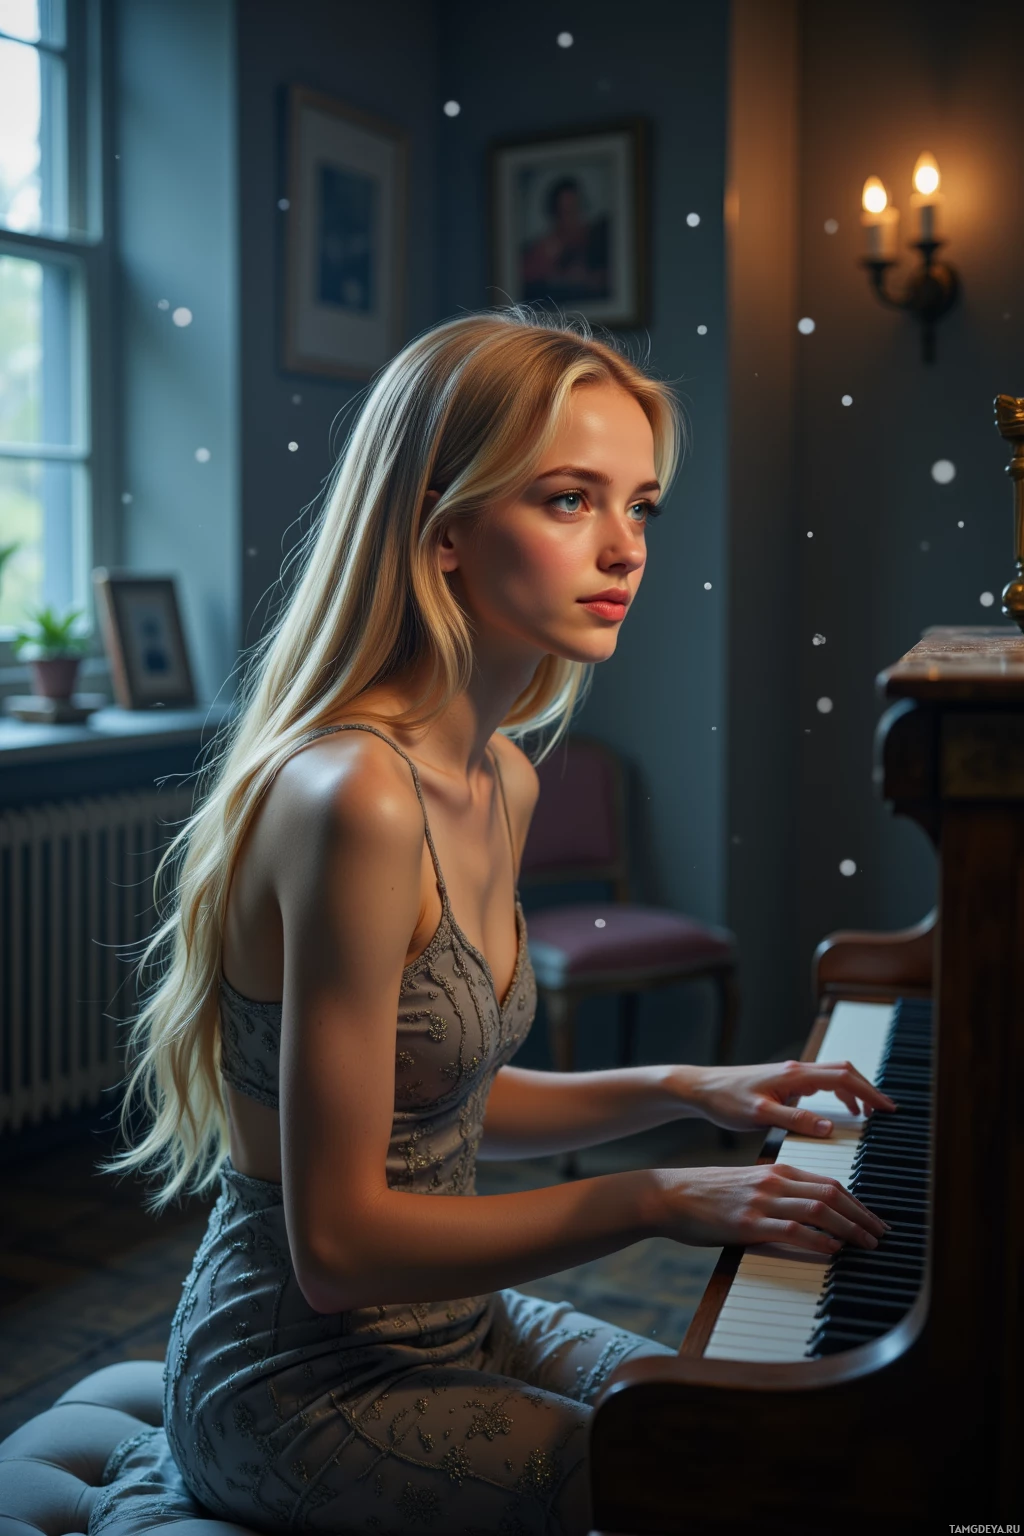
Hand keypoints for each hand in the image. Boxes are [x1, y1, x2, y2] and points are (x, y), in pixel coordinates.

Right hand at [653, 1162, 889, 1255]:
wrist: (669, 1194)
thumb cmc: (707, 1194)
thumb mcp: (748, 1185)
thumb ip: (778, 1193)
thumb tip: (807, 1212)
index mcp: (777, 1170)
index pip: (829, 1182)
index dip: (857, 1202)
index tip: (873, 1220)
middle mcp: (774, 1181)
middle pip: (832, 1193)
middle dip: (862, 1215)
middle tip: (881, 1234)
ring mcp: (762, 1201)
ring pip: (819, 1208)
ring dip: (850, 1228)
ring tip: (867, 1244)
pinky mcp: (749, 1223)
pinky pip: (793, 1229)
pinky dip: (819, 1239)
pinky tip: (833, 1249)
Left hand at [684, 1059, 896, 1136]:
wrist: (701, 1090)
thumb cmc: (725, 1100)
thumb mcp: (760, 1115)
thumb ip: (795, 1120)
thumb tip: (830, 1126)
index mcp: (794, 1075)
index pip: (842, 1076)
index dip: (868, 1091)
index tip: (887, 1108)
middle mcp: (795, 1070)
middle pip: (843, 1072)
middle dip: (867, 1089)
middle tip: (886, 1111)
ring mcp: (790, 1075)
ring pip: (832, 1076)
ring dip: (853, 1091)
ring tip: (868, 1114)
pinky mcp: (784, 1082)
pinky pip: (820, 1084)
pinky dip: (837, 1094)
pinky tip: (838, 1113)